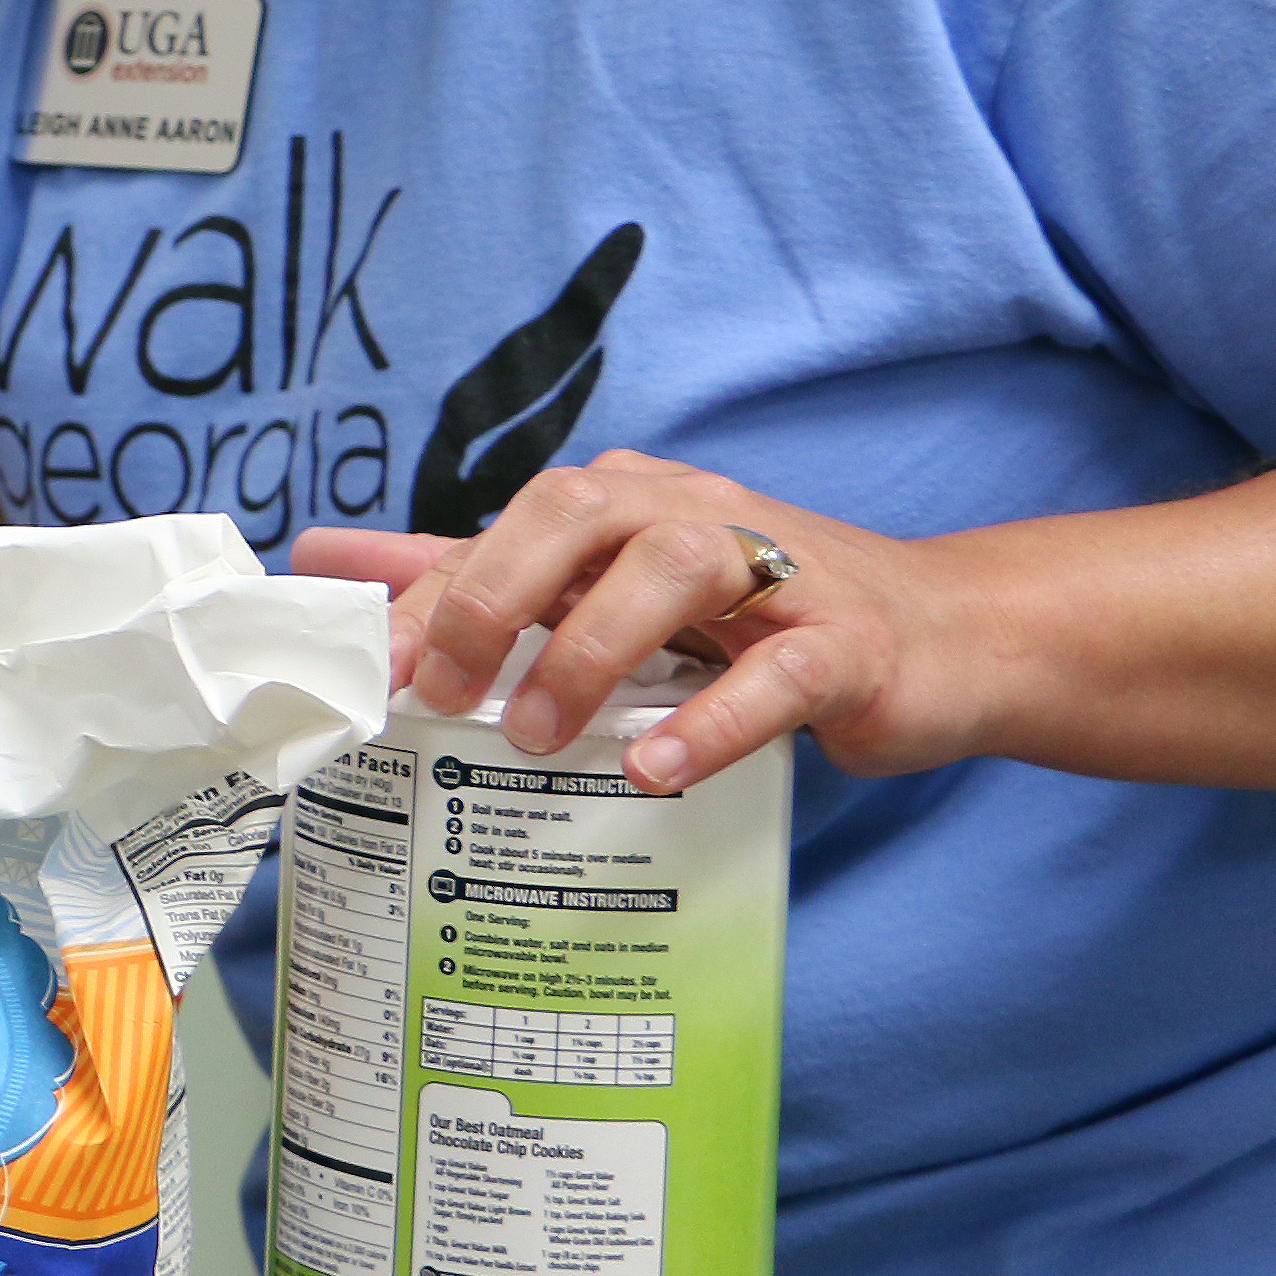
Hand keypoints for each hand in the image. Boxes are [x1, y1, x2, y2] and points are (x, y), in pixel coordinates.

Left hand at [291, 449, 983, 791]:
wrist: (945, 637)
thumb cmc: (755, 617)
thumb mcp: (610, 588)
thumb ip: (478, 572)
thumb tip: (330, 558)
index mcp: (630, 502)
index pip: (512, 524)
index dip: (434, 588)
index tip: (369, 665)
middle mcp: (696, 514)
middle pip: (580, 515)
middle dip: (496, 595)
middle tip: (440, 689)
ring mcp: (780, 573)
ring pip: (675, 572)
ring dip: (591, 652)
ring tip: (538, 737)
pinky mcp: (849, 645)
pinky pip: (779, 674)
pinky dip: (713, 722)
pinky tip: (658, 772)